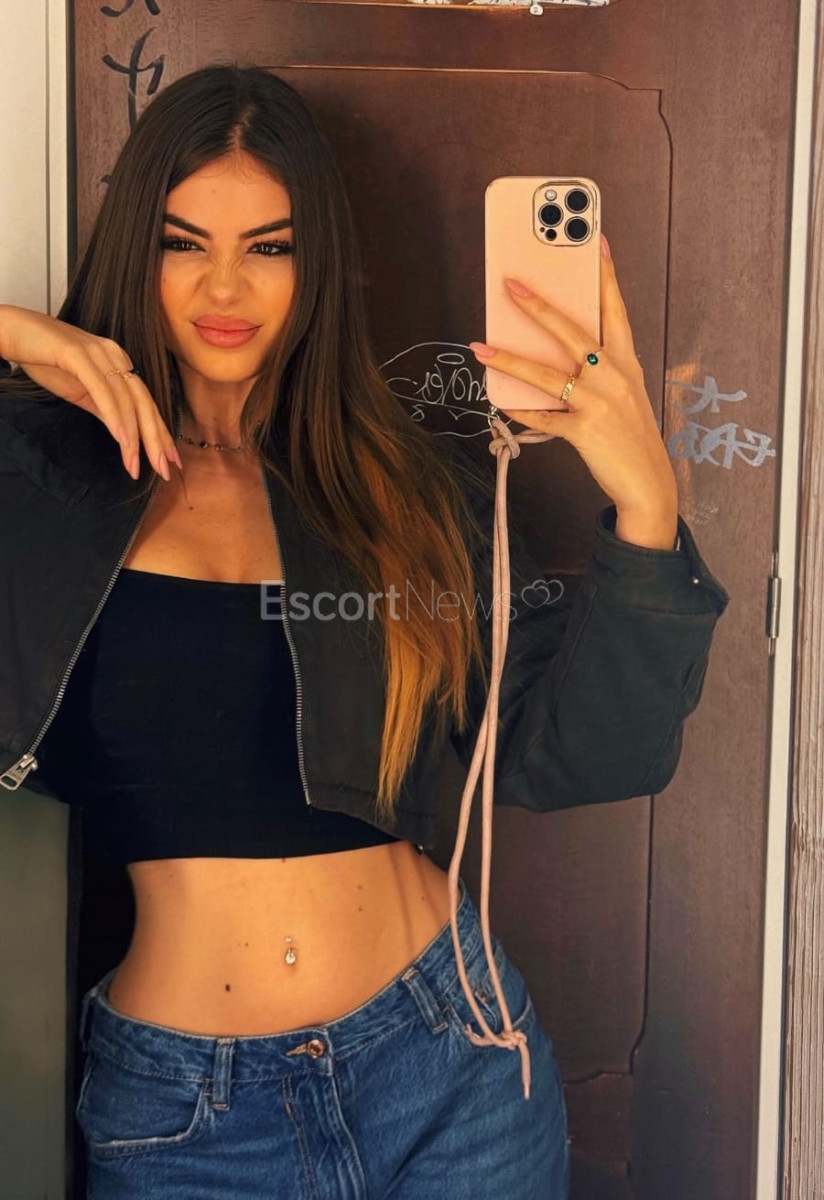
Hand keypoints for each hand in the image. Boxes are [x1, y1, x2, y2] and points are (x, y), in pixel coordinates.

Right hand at [0, 304, 181, 481]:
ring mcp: (98, 353)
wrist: (14, 331)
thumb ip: (106, 410)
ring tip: (136, 465)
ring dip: (133, 437)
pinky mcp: (77, 354)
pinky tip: (122, 440)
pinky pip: (102, 391)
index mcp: (120, 363)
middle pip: (144, 404)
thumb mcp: (82, 391)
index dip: (161, 433)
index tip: (172, 461)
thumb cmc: (45, 360)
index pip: (147, 403)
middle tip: (164, 470)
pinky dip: (114, 416)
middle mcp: (116, 356)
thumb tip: (126, 436)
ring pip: (126, 401)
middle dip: (156, 440)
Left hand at [468, 235, 677, 526]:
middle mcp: (614, 376)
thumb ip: (598, 369)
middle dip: (539, 306)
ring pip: (547, 374)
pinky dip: (519, 408)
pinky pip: (542, 416)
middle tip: (511, 284)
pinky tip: (499, 400)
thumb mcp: (624, 393)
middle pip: (572, 332)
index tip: (596, 241)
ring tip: (480, 347)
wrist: (649, 483)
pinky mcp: (584, 431)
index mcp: (626, 362)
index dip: (606, 275)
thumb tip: (558, 354)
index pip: (615, 310)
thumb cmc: (631, 435)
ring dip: (509, 359)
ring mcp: (599, 404)